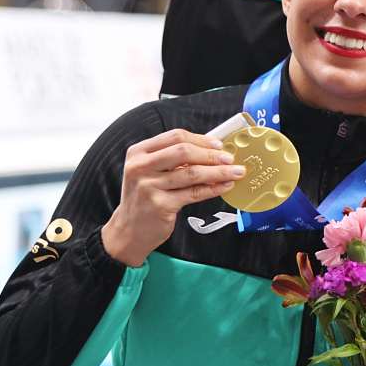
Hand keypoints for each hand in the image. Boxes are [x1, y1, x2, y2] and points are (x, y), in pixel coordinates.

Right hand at [100, 130, 245, 266]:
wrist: (129, 229)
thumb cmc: (145, 196)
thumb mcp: (151, 171)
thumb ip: (174, 158)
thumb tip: (213, 149)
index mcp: (139, 152)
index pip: (175, 136)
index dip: (201, 139)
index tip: (219, 145)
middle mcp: (140, 167)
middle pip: (184, 151)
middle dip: (212, 154)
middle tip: (230, 158)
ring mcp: (148, 186)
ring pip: (192, 173)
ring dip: (219, 172)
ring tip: (236, 172)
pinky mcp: (160, 205)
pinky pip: (194, 193)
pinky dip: (213, 188)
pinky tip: (225, 186)